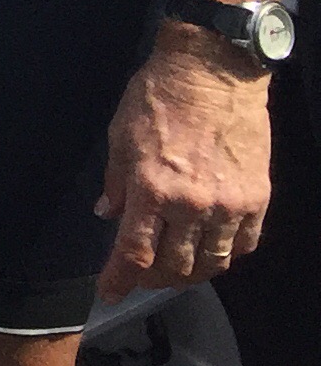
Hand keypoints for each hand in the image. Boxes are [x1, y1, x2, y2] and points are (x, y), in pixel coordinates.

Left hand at [94, 31, 274, 299]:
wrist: (211, 72)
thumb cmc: (155, 98)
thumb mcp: (119, 137)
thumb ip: (116, 183)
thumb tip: (108, 215)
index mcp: (151, 189)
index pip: (134, 252)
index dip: (120, 279)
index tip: (110, 293)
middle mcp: (191, 205)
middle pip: (175, 266)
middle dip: (154, 277)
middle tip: (143, 275)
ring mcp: (228, 205)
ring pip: (213, 263)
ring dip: (192, 273)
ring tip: (177, 268)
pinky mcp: (257, 199)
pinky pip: (244, 244)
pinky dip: (226, 254)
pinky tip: (212, 249)